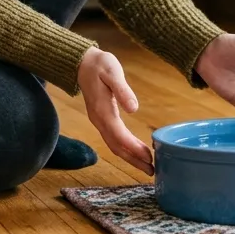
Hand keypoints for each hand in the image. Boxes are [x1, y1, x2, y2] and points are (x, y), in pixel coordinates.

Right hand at [77, 47, 153, 174]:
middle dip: (133, 160)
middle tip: (151, 170)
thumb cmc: (100, 65)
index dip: (134, 148)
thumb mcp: (112, 72)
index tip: (149, 157)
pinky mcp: (101, 119)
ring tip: (147, 166)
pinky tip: (136, 151)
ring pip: (114, 145)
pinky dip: (125, 148)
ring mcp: (98, 121)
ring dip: (130, 157)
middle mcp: (99, 120)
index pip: (119, 135)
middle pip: (116, 146)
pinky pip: (113, 139)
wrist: (82, 63)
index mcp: (102, 110)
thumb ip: (123, 90)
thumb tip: (134, 108)